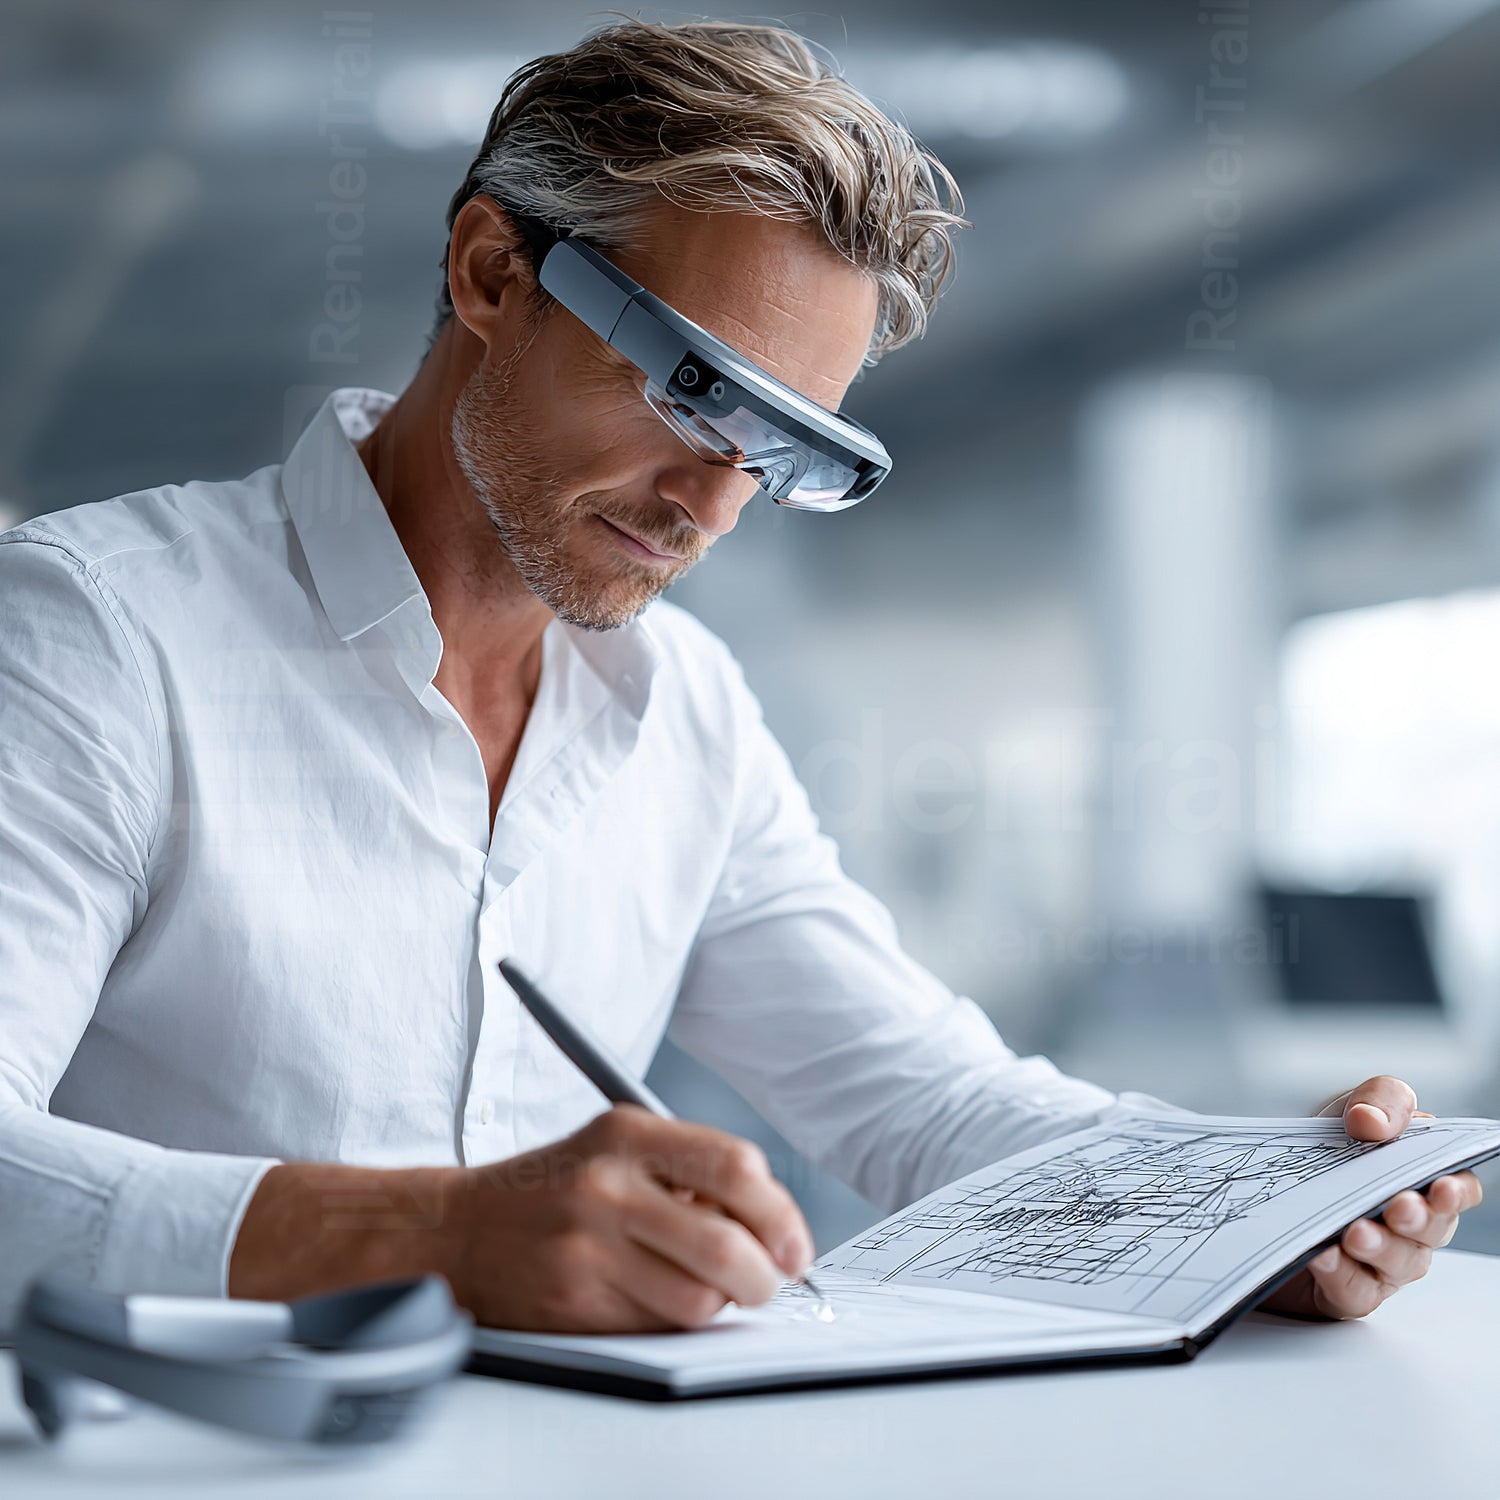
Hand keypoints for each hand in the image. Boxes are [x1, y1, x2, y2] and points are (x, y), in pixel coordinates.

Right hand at [449, 1105, 813, 1331]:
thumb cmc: (557, 1187)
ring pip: (698, 1299)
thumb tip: (775, 1229)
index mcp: (625, 1133)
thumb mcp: (617, 1147)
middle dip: (764, 1276)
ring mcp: (585, 1248)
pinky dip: (673, 1321)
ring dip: (717, 1303)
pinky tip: (652, 1295)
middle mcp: (605, 1186)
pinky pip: (657, 1327)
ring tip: (699, 1285)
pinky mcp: (573, 1303)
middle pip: (725, 1245)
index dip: (780, 1214)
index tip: (793, 1245)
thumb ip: (692, 1172)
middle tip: (767, 1281)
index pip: (734, 1166)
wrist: (458, 1230)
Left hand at [1258, 1075, 1482, 1320]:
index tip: (1440, 1187)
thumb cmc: (1329, 1146)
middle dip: (1417, 1218)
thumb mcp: (1354, 1107)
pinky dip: (1340, 1272)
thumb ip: (1380, 1100)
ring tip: (1356, 1232)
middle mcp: (1410, 1226)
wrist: (1264, 1183)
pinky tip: (1323, 1255)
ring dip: (1380, 1247)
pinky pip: (1353, 1289)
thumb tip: (1371, 1121)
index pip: (1458, 1190)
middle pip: (1431, 1230)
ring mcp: (1382, 1262)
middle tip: (1398, 1206)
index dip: (1456, 1192)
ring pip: (1397, 1264)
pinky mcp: (1346, 1289)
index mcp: (1421, 1180)